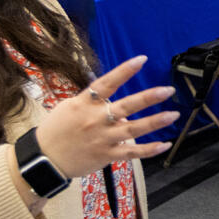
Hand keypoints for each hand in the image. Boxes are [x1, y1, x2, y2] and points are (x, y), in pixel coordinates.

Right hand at [33, 56, 179, 177]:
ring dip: (155, 122)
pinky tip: (165, 144)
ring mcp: (103, 138)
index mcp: (85, 103)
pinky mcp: (106, 155)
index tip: (143, 59)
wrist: (44, 158)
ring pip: (133, 129)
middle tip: (168, 90)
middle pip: (126, 106)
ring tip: (173, 114)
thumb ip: (93, 102)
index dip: (125, 70)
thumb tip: (117, 103)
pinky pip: (132, 152)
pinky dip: (149, 150)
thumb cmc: (56, 130)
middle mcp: (96, 119)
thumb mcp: (70, 107)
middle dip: (149, 97)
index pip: (107, 82)